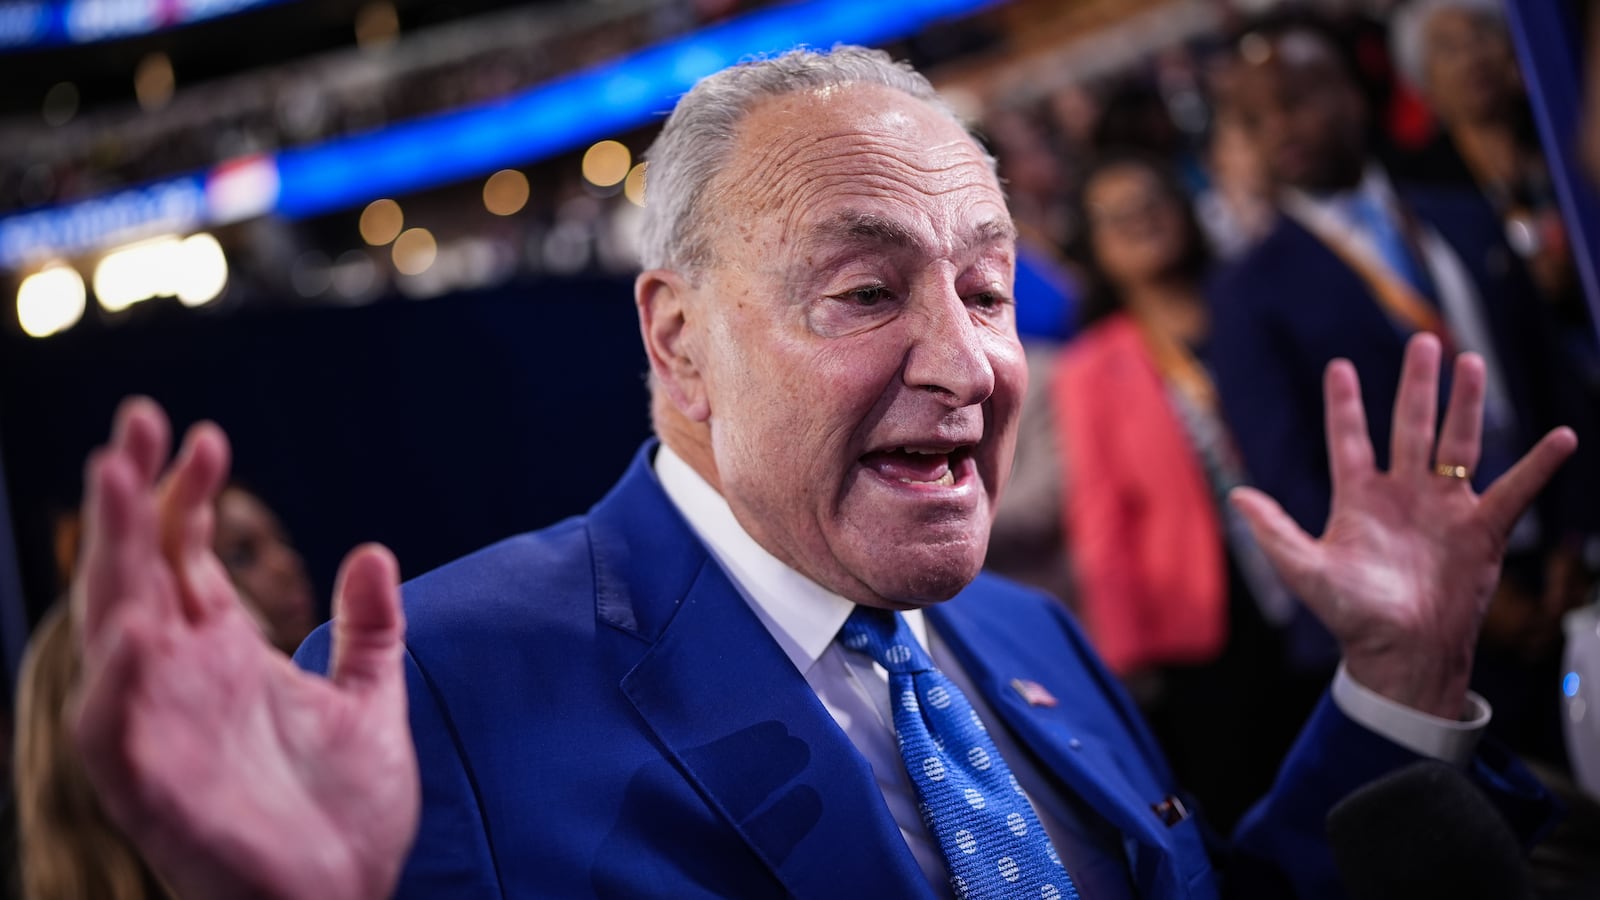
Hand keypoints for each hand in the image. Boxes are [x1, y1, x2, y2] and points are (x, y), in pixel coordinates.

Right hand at [70, 398, 419, 898]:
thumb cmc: (344, 816)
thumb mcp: (370, 703)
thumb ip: (370, 630)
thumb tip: (375, 552)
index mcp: (222, 659)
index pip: (184, 558)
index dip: (186, 495)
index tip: (207, 435)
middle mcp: (180, 684)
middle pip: (139, 572)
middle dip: (132, 497)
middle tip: (136, 417)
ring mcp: (162, 731)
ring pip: (117, 627)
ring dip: (111, 556)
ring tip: (117, 480)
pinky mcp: (156, 789)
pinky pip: (116, 729)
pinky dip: (119, 677)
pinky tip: (135, 623)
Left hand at [1230, 333, 1576, 718]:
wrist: (1402, 654)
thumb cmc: (1352, 616)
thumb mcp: (1306, 571)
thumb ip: (1275, 531)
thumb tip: (1237, 497)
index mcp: (1359, 499)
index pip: (1349, 440)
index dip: (1344, 405)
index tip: (1339, 367)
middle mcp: (1403, 494)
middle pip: (1410, 427)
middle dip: (1417, 386)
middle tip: (1423, 343)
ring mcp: (1444, 508)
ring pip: (1457, 443)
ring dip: (1465, 405)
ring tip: (1470, 361)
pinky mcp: (1482, 529)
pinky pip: (1516, 490)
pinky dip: (1540, 465)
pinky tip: (1562, 437)